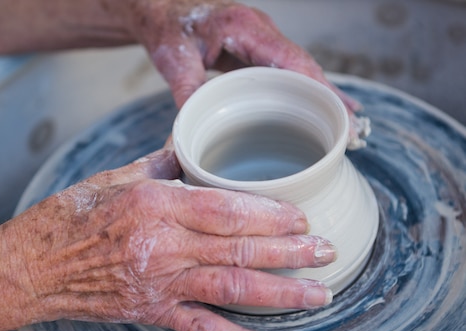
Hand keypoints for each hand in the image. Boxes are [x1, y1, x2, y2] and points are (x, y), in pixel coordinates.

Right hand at [2, 147, 335, 330]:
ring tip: (319, 293)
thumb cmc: (68, 218)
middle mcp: (164, 246)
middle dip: (291, 251)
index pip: (226, 209)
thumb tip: (188, 151)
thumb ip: (159, 166)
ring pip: (232, 289)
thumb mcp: (113, 179)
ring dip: (280, 292)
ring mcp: (159, 283)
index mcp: (155, 205)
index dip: (270, 214)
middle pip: (240, 250)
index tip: (301, 216)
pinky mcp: (150, 311)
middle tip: (329, 250)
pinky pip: (199, 329)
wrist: (30, 267)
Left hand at [126, 0, 368, 146]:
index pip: (291, 60)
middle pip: (305, 67)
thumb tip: (194, 129)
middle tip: (352, 132)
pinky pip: (287, 74)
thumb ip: (187, 90)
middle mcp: (262, 32)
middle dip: (330, 98)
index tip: (339, 112)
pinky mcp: (258, 53)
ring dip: (323, 97)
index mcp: (247, 28)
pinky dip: (305, 93)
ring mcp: (263, 42)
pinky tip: (322, 111)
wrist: (162, 13)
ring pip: (300, 71)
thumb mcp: (174, 60)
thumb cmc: (169, 30)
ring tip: (348, 128)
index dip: (318, 87)